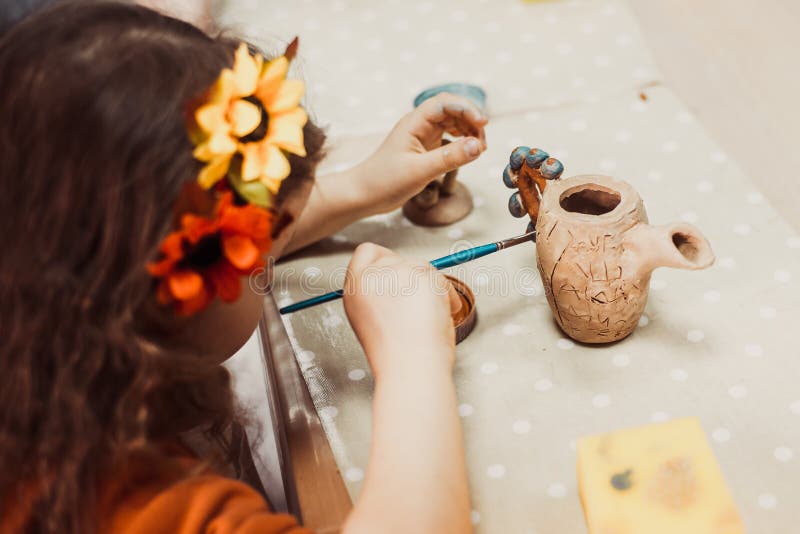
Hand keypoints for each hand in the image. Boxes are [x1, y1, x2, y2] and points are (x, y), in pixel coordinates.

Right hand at [343, 243, 460, 376]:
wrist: (409, 368)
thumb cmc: (395, 354)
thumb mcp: (371, 318)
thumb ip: (378, 293)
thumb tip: (400, 280)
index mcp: (354, 288)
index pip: (367, 252)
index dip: (386, 261)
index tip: (399, 278)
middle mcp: (370, 276)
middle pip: (398, 258)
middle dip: (413, 277)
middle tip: (419, 303)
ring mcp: (395, 273)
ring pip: (422, 267)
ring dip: (432, 289)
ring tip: (429, 317)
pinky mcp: (420, 275)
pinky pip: (441, 279)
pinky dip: (447, 297)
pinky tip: (441, 316)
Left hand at [354, 93, 487, 215]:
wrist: (363, 195)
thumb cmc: (384, 181)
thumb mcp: (420, 171)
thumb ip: (450, 158)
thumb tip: (479, 145)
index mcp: (415, 122)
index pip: (446, 103)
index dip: (467, 109)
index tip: (483, 123)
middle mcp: (420, 125)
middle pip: (453, 111)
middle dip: (472, 121)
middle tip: (483, 144)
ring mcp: (423, 136)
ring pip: (453, 124)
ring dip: (469, 132)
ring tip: (479, 150)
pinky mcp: (425, 149)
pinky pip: (449, 138)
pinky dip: (462, 143)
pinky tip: (467, 154)